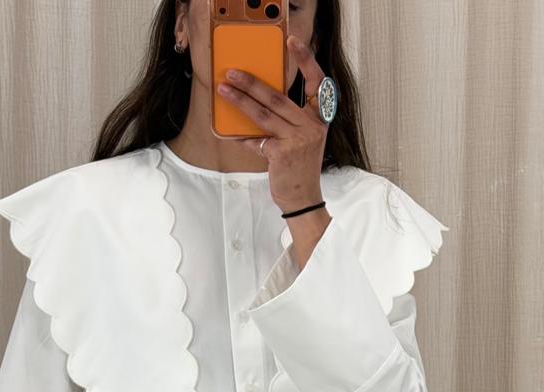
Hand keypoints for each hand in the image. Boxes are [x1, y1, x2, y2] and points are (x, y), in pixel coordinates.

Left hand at [216, 34, 329, 215]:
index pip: (316, 81)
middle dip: (252, 83)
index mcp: (319, 116)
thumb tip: (259, 98)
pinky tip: (227, 131)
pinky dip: (241, 136)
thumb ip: (289, 118)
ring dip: (240, 101)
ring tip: (224, 90)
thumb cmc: (300, 165)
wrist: (303, 198)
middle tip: (233, 72)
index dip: (306, 60)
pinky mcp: (282, 154)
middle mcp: (311, 125)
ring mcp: (298, 140)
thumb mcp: (302, 136)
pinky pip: (256, 140)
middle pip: (278, 98)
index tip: (292, 42)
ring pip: (263, 115)